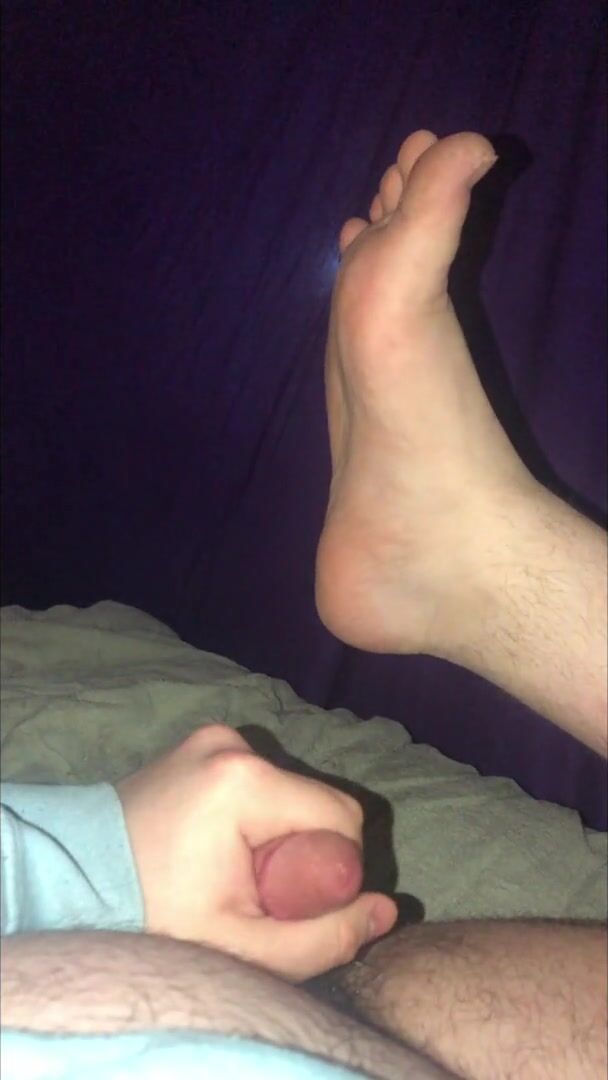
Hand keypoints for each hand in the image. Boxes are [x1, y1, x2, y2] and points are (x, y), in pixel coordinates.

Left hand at [115, 724, 396, 979]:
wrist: (77, 881)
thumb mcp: (243, 946)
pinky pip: (261, 779)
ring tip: (232, 869)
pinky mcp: (203, 742)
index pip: (342, 816)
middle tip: (256, 892)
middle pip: (314, 800)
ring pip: (290, 790)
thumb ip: (325, 937)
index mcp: (244, 779)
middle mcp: (233, 743)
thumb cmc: (155, 915)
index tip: (291, 900)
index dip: (335, 868)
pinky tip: (220, 844)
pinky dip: (257, 813)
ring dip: (281, 832)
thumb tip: (388, 910)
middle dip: (304, 851)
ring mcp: (214, 737)